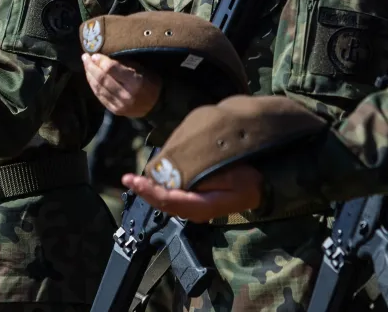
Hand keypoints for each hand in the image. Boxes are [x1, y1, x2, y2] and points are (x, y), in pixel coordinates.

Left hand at [83, 53, 160, 117]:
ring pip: (98, 88)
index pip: (112, 69)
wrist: (156, 106)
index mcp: (135, 82)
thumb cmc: (150, 82)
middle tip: (85, 57)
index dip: (101, 61)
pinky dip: (93, 86)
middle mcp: (126, 94)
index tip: (94, 54)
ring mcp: (119, 104)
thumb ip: (125, 64)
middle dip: (91, 66)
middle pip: (102, 78)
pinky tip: (90, 77)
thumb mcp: (142, 69)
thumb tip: (106, 56)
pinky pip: (99, 96)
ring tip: (86, 65)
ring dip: (89, 75)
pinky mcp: (115, 110)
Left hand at [122, 164, 263, 222]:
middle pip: (162, 202)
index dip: (148, 190)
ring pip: (165, 201)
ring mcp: (194, 209)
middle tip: (127, 178)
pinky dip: (159, 189)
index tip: (133, 180)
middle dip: (144, 191)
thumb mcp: (227, 176)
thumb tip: (177, 176)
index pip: (167, 200)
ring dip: (149, 190)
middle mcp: (193, 211)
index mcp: (200, 206)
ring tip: (134, 180)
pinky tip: (152, 180)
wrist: (259, 188)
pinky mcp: (194, 204)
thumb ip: (202, 178)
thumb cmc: (245, 180)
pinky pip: (172, 198)